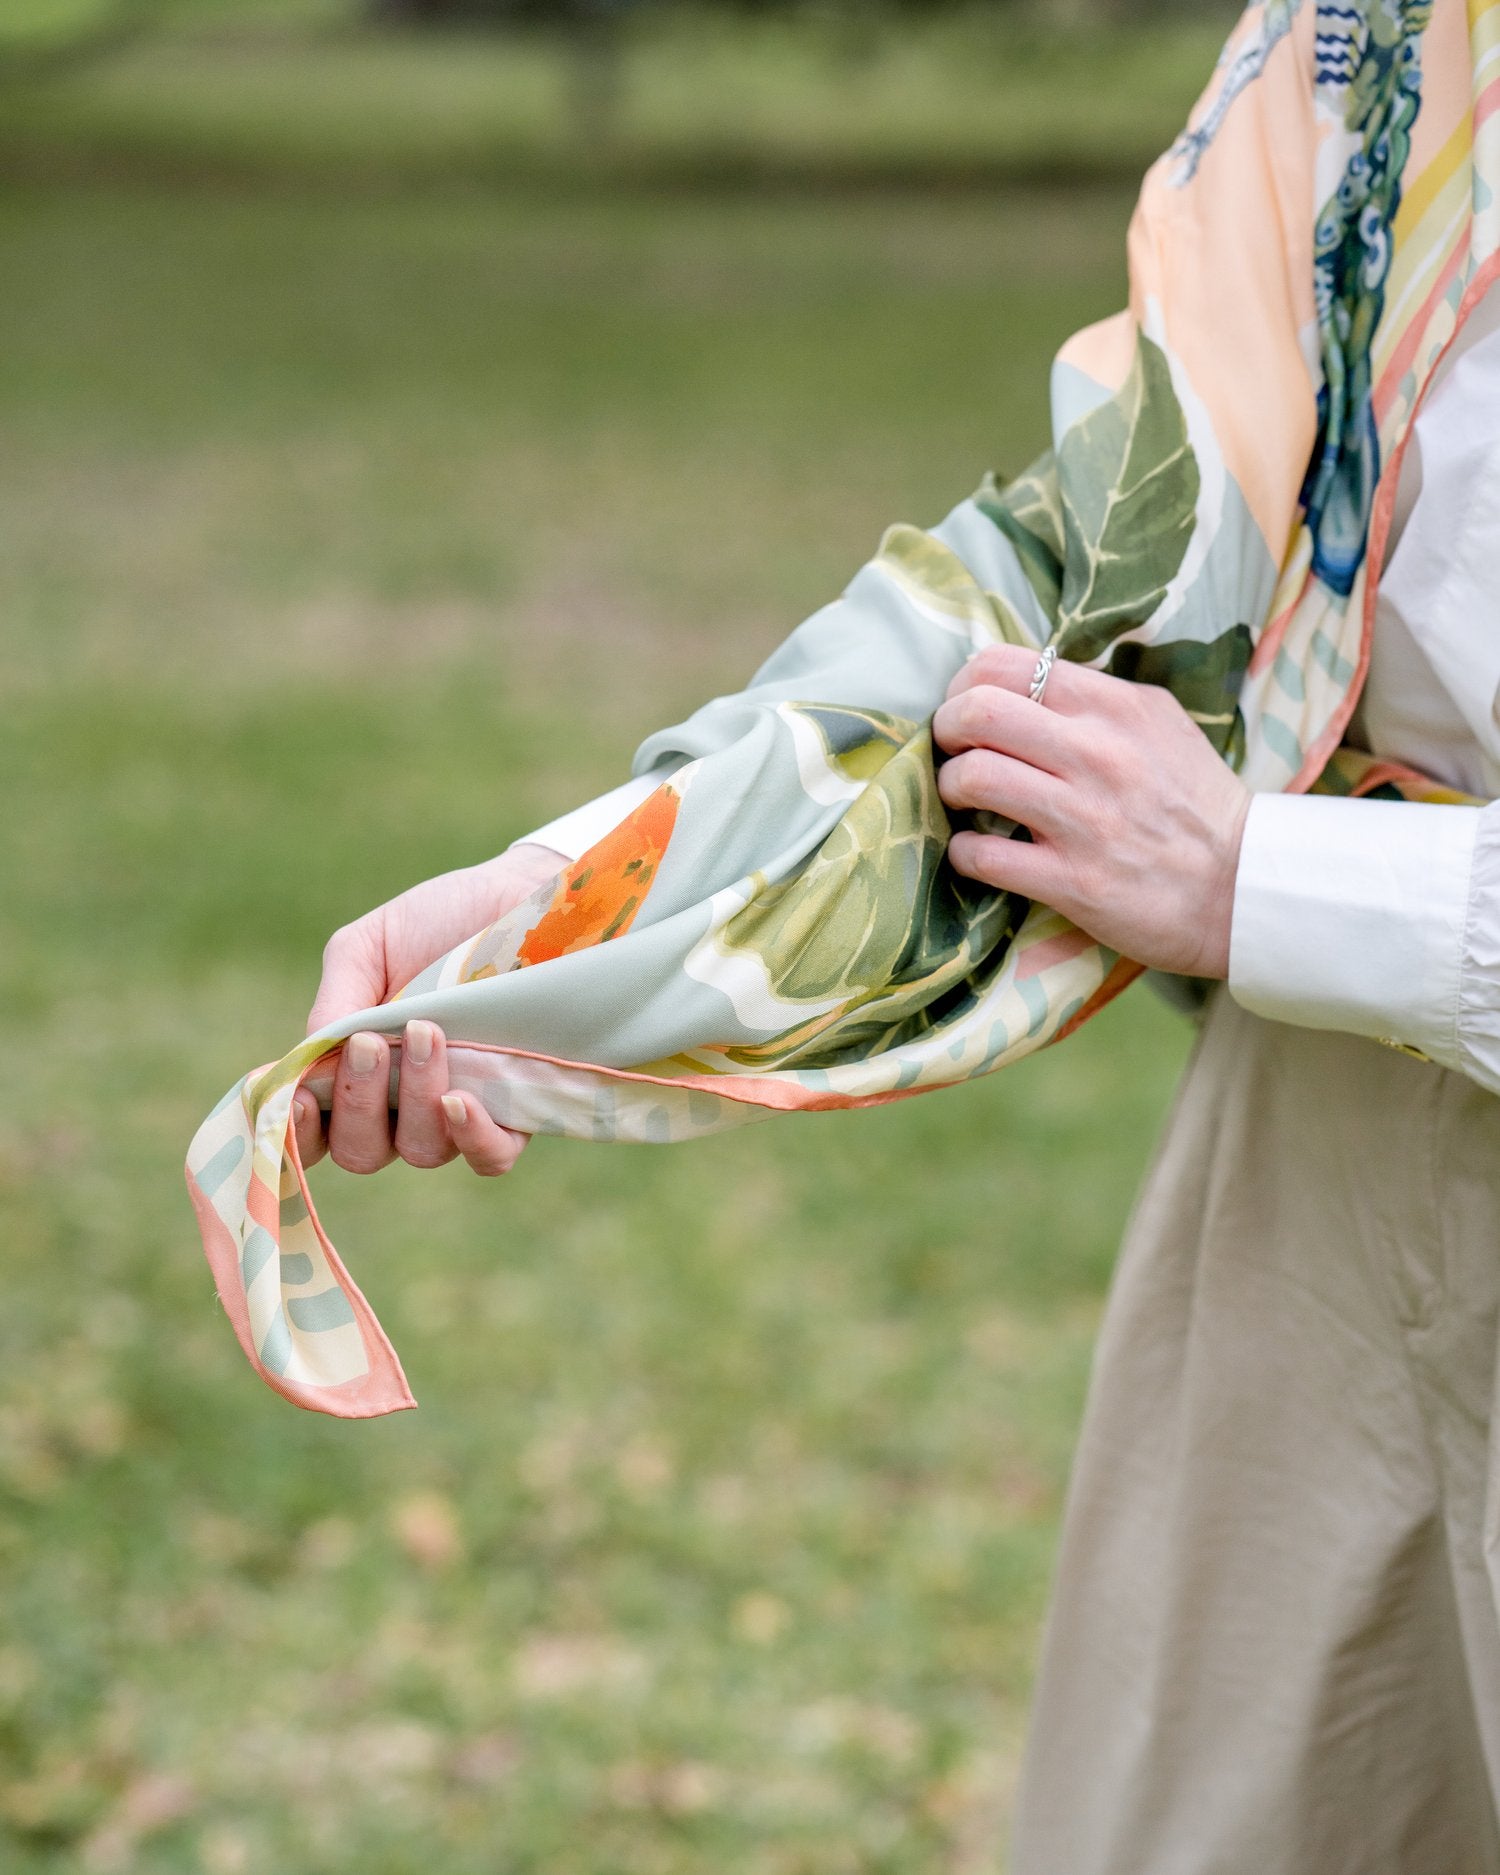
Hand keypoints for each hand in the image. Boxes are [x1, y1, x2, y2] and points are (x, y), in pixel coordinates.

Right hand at [294, 842, 566, 1176]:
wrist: (518, 897)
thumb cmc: (438, 922)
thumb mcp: (368, 948)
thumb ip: (336, 1003)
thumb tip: (313, 1062)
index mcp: (357, 1071)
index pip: (315, 1133)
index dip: (297, 1133)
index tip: (301, 1096)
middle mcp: (402, 1104)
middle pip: (362, 1152)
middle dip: (357, 1103)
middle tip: (370, 1041)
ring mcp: (459, 1110)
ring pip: (421, 1150)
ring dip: (414, 1097)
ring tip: (428, 1031)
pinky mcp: (516, 1108)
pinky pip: (490, 1157)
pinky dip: (470, 1137)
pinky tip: (460, 1099)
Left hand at [932, 644, 1250, 979]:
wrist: (1243, 889)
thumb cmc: (1196, 805)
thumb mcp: (1161, 724)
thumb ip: (1097, 698)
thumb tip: (1028, 683)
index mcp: (1115, 707)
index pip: (1005, 664)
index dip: (966, 685)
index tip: (966, 708)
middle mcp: (1097, 754)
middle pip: (976, 712)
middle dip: (945, 729)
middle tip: (952, 751)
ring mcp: (1082, 819)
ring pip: (971, 777)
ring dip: (950, 788)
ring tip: (964, 800)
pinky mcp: (1072, 881)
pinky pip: (982, 854)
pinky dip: (963, 852)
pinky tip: (976, 852)